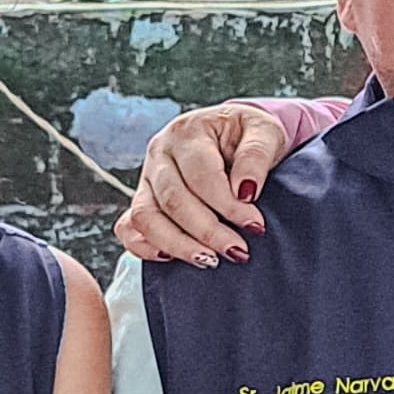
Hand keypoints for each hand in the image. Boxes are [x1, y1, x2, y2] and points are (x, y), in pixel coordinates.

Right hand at [120, 100, 295, 264]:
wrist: (234, 132)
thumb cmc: (249, 133)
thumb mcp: (264, 132)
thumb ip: (256, 156)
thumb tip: (245, 191)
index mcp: (188, 133)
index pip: (201, 175)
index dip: (228, 205)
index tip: (255, 225)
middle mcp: (160, 153)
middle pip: (173, 200)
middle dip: (207, 232)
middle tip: (238, 252)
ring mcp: (147, 178)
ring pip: (146, 217)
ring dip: (178, 245)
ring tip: (211, 261)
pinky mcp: (143, 199)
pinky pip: (129, 228)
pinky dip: (145, 247)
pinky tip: (173, 258)